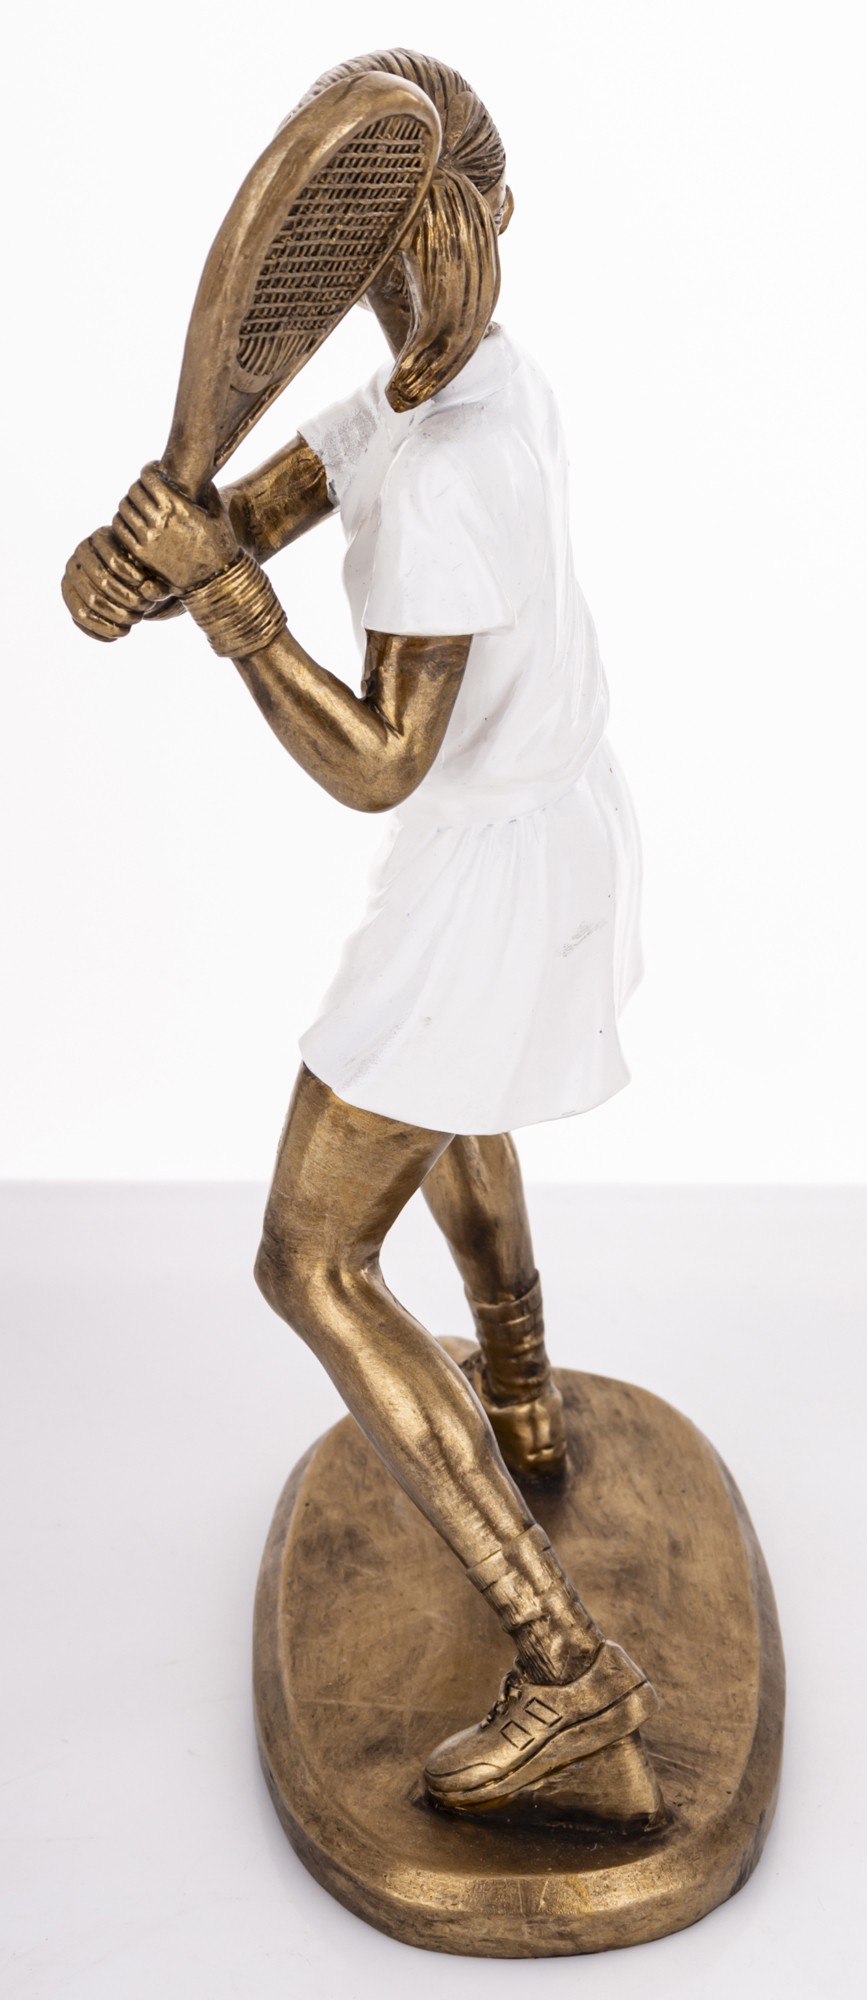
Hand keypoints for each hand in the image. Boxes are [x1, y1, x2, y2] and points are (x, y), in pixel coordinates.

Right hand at [61, 526, 168, 642]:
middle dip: (127, 601)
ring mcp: (72, 575)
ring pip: (90, 603)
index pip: (115, 560)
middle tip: (143, 610)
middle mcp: (81, 554)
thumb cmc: (144, 569)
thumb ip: (156, 578)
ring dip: (116, 617)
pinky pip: (80, 618)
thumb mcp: (154, 570)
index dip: (133, 578)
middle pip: (103, 582)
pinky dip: (101, 630)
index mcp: (101, 539)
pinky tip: (119, 634)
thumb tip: (148, 589)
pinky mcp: (70, 596)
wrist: (126, 577)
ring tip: (135, 620)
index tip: (148, 590)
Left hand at [112, 463, 238, 592]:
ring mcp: (148, 538)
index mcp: (177, 506)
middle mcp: (160, 520)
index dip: (148, 469)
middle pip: (134, 490)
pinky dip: (122, 521)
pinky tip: (131, 521)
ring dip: (130, 502)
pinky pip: (120, 529)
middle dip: (139, 485)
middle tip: (145, 489)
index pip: (148, 476)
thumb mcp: (218, 513)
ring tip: (137, 504)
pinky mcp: (142, 554)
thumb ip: (208, 491)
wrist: (215, 578)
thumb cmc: (219, 544)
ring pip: (124, 508)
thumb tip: (201, 476)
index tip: (153, 470)